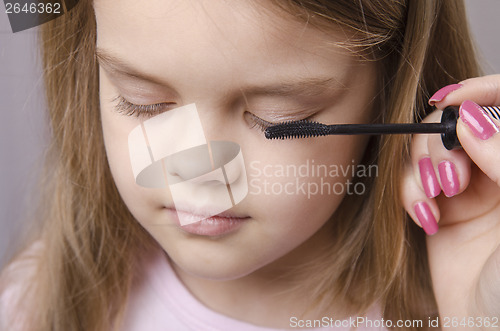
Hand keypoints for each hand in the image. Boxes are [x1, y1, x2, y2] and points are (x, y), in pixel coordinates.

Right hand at [401, 75, 499, 327]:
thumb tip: (469, 114)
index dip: (482, 90)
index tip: (453, 100)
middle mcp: (498, 169)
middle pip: (458, 123)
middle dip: (442, 146)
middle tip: (448, 181)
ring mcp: (470, 189)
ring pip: (429, 150)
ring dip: (420, 172)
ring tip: (431, 204)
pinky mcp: (441, 208)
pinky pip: (412, 181)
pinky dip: (409, 194)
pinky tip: (424, 218)